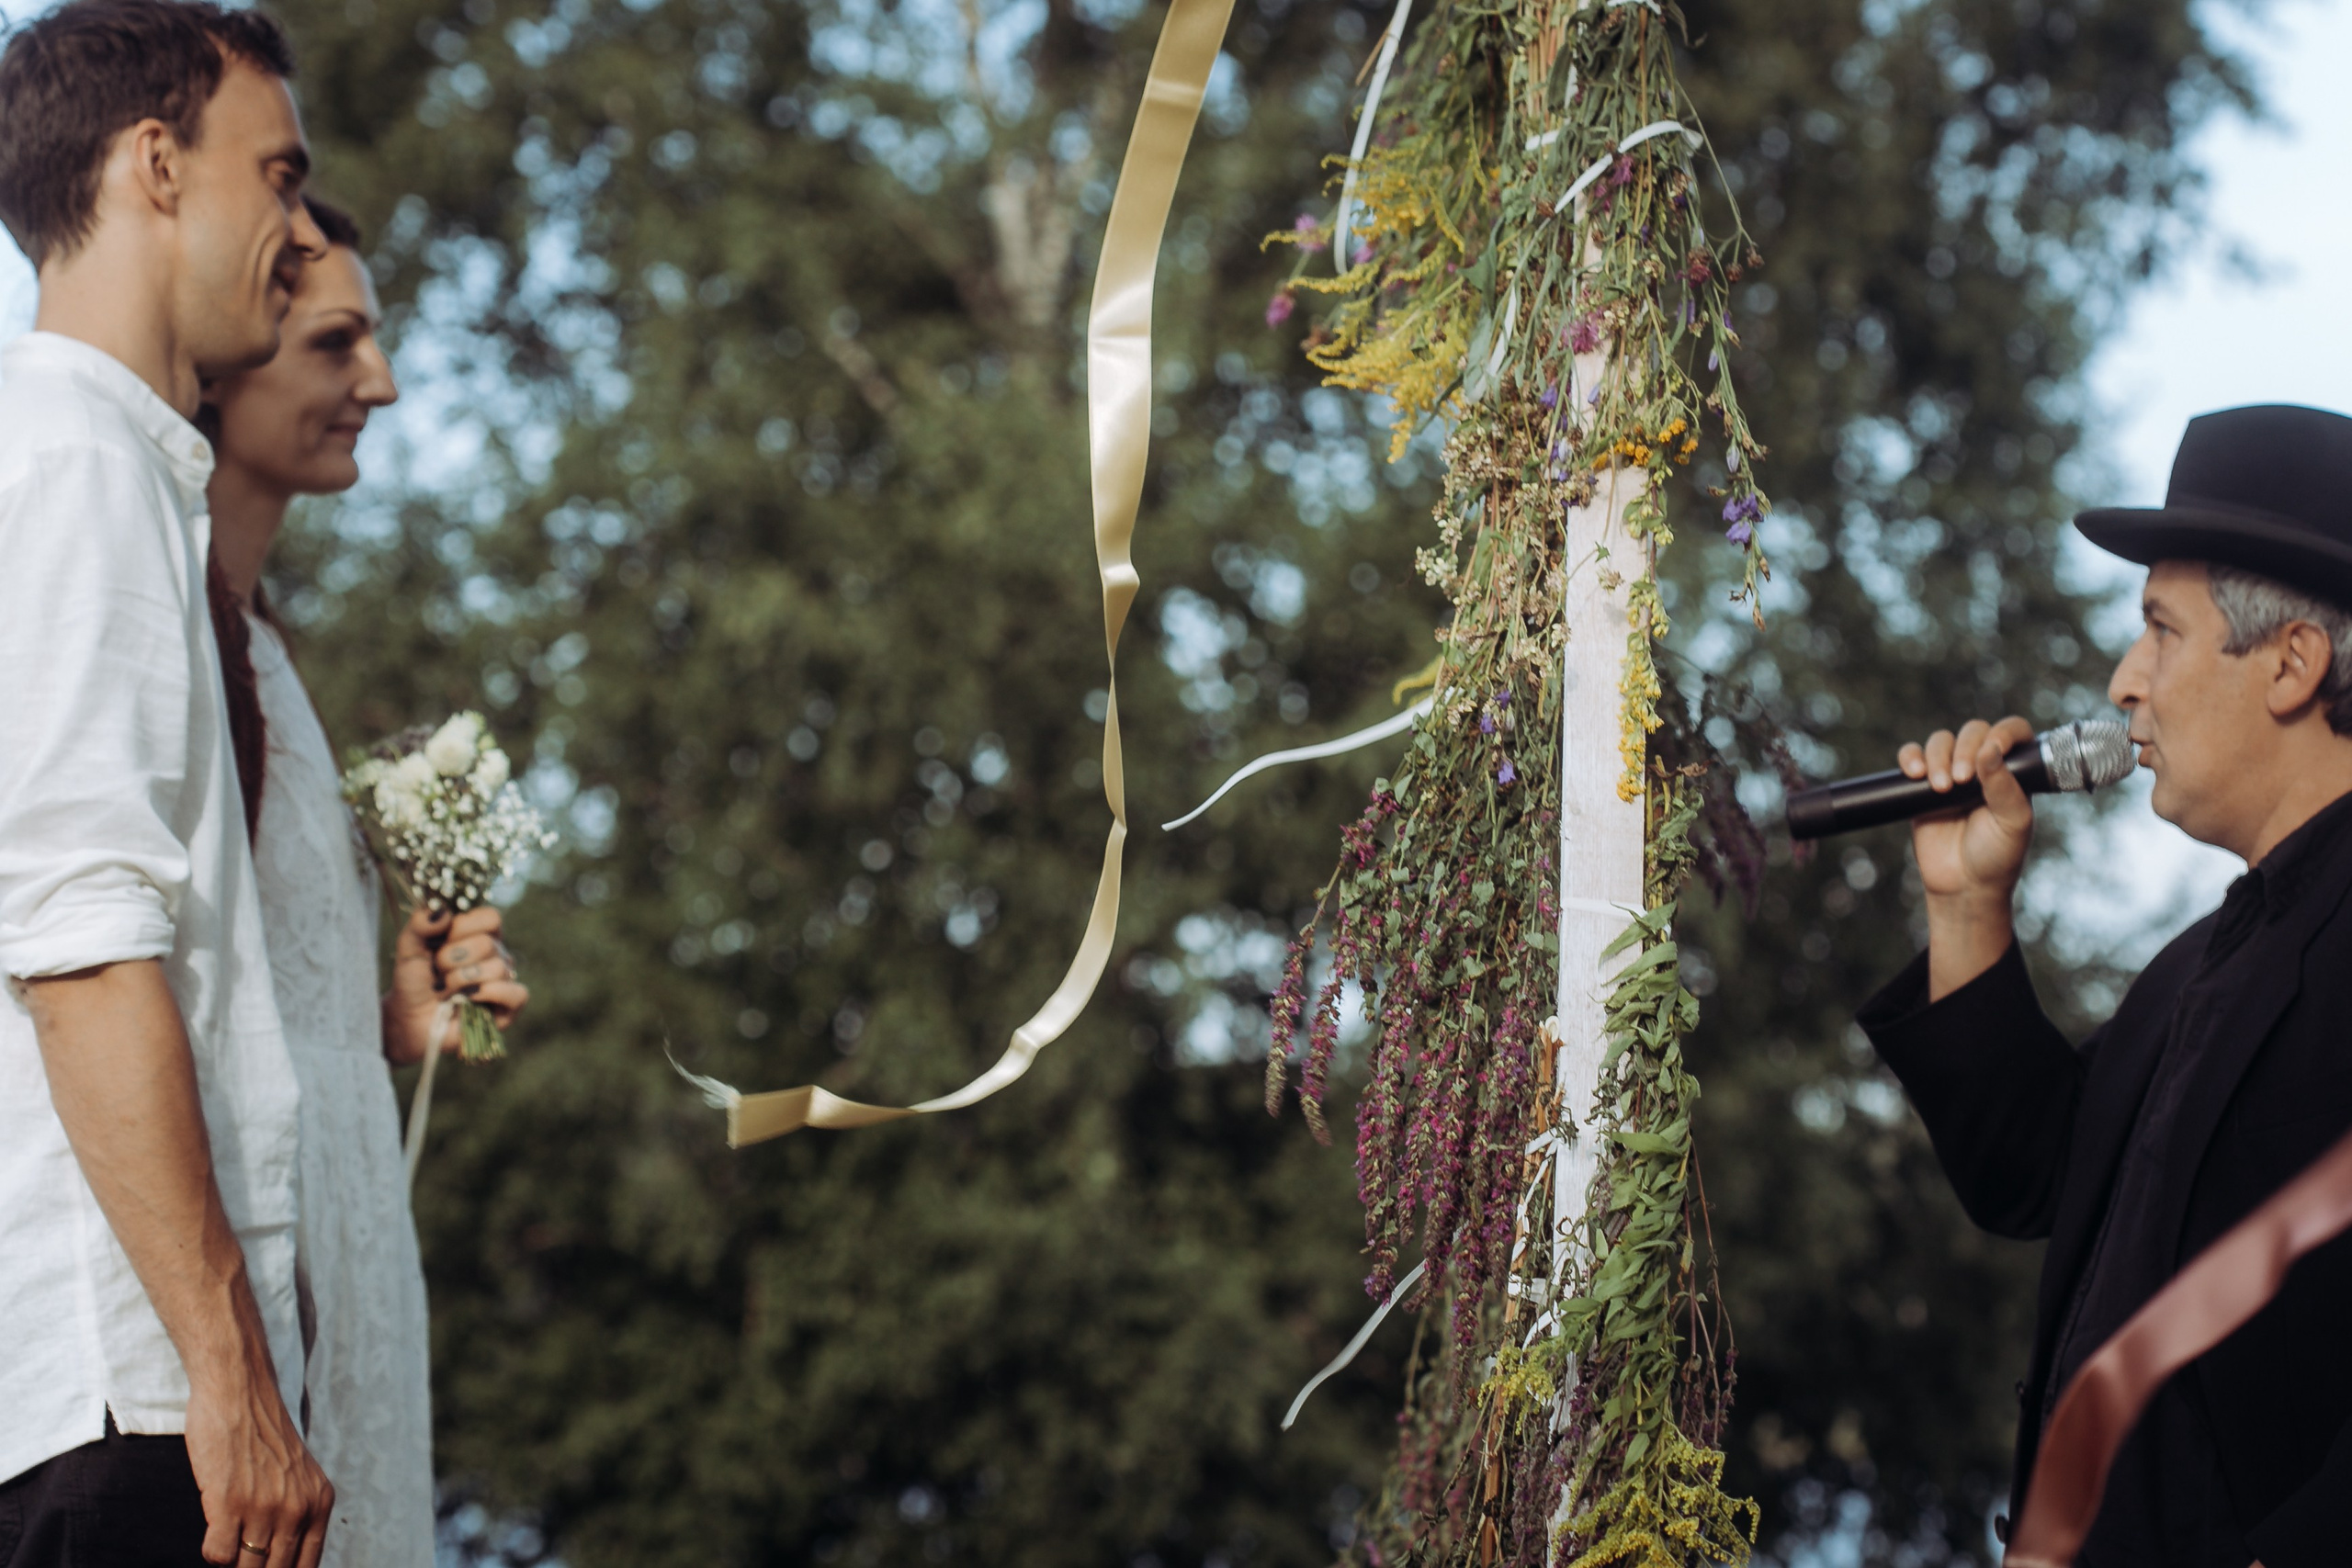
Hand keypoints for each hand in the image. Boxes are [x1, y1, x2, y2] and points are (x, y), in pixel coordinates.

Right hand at [185, 1359, 333, 1567]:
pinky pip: (218, 1555)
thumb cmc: (261, 1434)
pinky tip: (214, 1528)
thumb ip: (298, 1512)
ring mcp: (262, 1507)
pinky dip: (213, 1551)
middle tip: (242, 1556)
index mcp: (319, 1502)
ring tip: (228, 1538)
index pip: (307, 1566)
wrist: (238, 1391)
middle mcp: (296, 1508)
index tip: (267, 1566)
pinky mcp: (227, 1503)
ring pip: (245, 1567)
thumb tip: (282, 1559)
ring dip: (233, 1561)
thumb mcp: (298, 1474)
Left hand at [382, 906, 529, 1065]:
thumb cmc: (414, 983)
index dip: (463, 928)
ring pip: (497, 969)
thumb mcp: (408, 948)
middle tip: (438, 973)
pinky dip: (489, 995)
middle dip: (451, 960)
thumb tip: (444, 912)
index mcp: (479, 935)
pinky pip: (516, 993)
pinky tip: (469, 1001)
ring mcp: (504, 980)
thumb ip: (420, 924)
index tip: (440, 942)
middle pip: (488, 944)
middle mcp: (496, 955)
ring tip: (446, 991)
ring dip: (461, 981)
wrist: (409, 1020)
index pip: (491, 917)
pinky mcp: (509, 1007)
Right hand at [1896, 715, 2034, 998]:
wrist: (1963, 886)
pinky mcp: (1920, 787)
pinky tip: (1914, 774)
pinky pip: (1911, 756)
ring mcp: (1950, 774)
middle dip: (1964, 749)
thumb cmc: (1996, 856)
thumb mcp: (2012, 822)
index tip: (1993, 748)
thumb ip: (2004, 785)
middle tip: (1961, 781)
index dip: (2004, 731)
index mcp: (2012, 771)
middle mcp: (1982, 767)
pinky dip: (1909, 757)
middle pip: (1972, 731)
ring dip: (1937, 756)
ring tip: (1940, 787)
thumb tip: (1990, 748)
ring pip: (1940, 740)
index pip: (2012, 732)